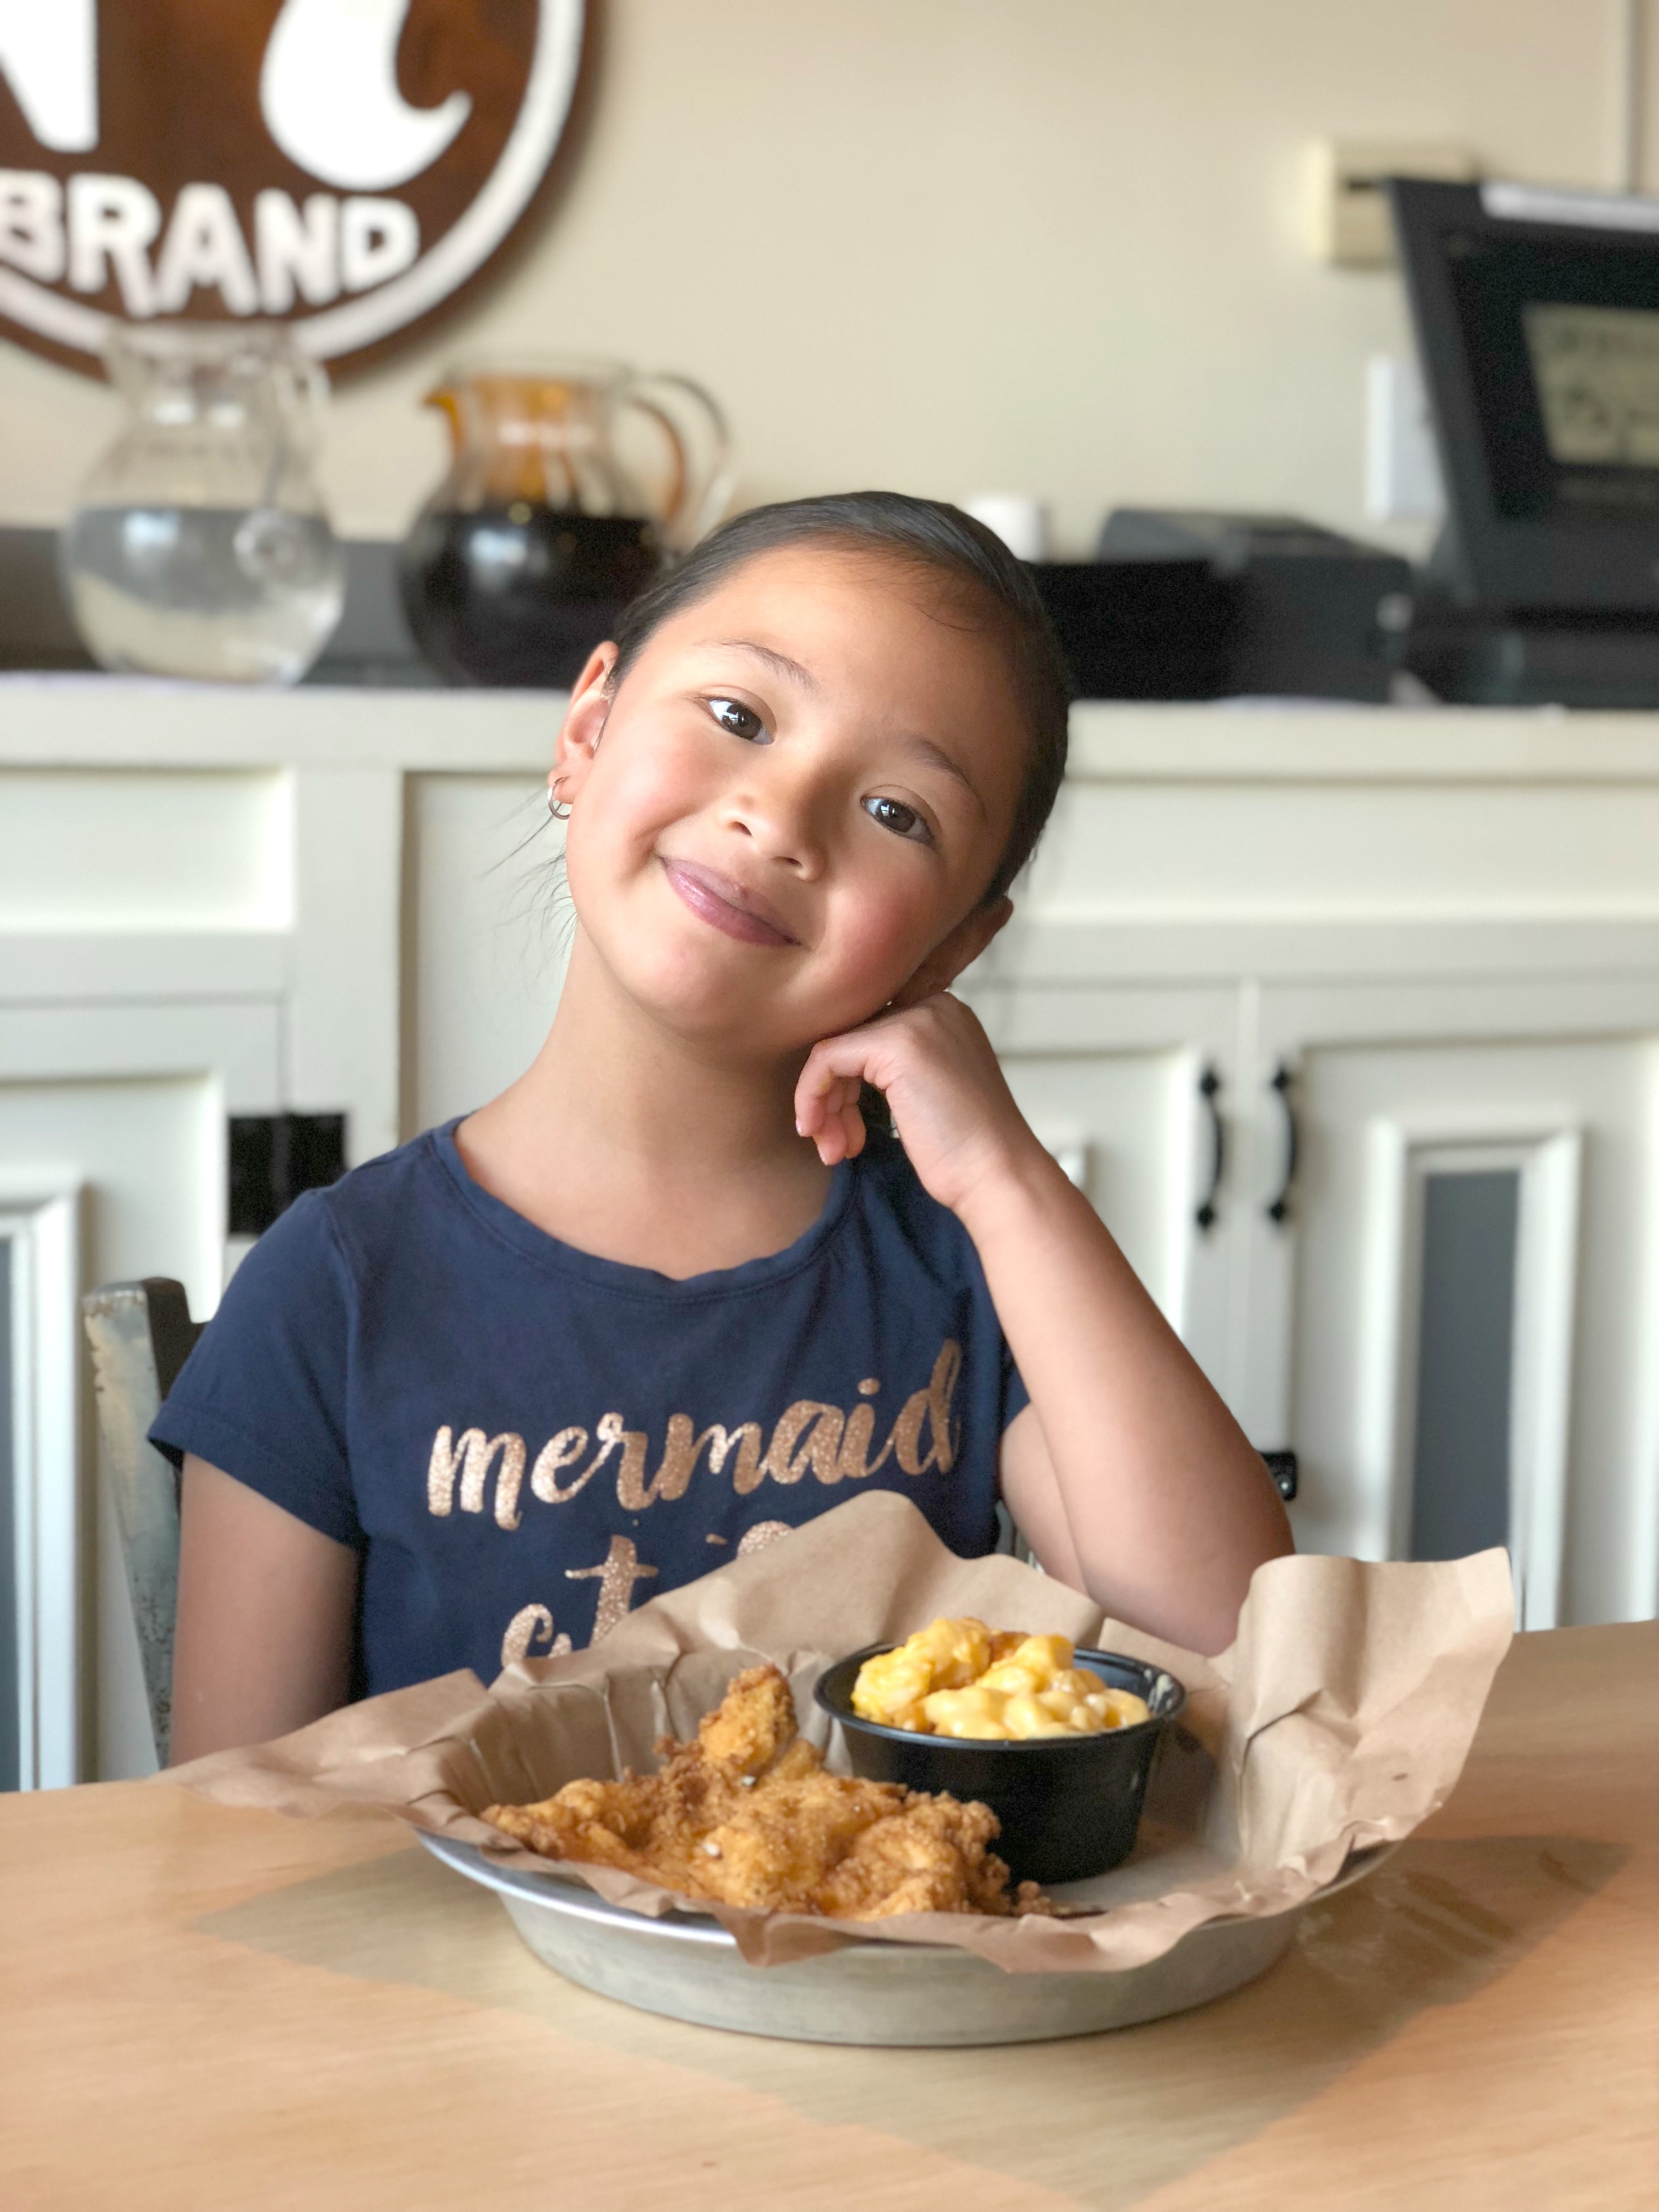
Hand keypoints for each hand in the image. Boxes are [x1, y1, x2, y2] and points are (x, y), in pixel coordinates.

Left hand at [794, 993, 1051, 1218]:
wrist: (998, 1176)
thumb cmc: (966, 1153)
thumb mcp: (928, 1094)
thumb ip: (894, 1072)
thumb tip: (833, 1074)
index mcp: (944, 1015)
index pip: (869, 1034)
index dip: (848, 1084)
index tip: (845, 1131)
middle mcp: (933, 1007)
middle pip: (851, 1041)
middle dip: (833, 1098)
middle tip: (834, 1146)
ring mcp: (916, 1022)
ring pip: (834, 1050)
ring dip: (824, 1106)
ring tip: (834, 1151)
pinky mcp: (896, 1045)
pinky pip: (827, 1059)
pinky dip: (812, 1097)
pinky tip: (821, 1134)